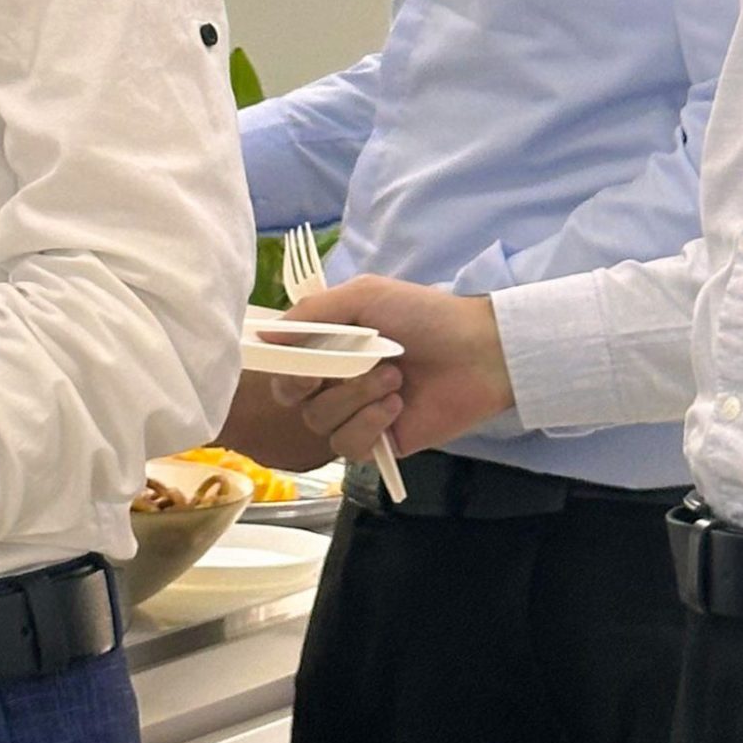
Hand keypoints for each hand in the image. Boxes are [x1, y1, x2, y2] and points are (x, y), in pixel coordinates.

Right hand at [283, 276, 512, 455]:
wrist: (479, 352)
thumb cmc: (423, 315)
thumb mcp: (364, 296)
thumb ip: (310, 314)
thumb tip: (262, 336)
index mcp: (330, 344)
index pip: (284, 365)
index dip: (284, 369)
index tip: (301, 364)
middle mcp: (337, 379)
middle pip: (294, 399)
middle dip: (317, 384)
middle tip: (345, 369)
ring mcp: (357, 413)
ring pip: (321, 422)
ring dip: (354, 398)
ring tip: (393, 378)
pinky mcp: (380, 442)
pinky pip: (349, 446)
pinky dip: (368, 424)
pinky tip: (396, 406)